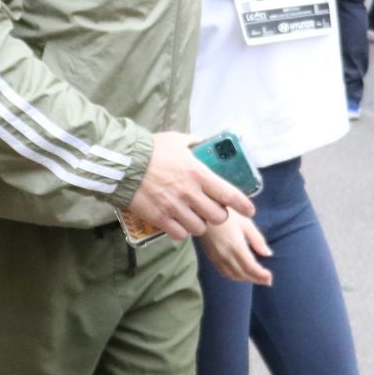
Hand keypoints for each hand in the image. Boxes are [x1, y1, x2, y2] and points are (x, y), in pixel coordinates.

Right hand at [125, 131, 256, 241]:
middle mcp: (190, 193)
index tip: (249, 210)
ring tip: (193, 218)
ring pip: (200, 228)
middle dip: (218, 215)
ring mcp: (175, 208)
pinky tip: (177, 224)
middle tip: (212, 210)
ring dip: (199, 224)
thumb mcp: (176, 140)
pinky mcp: (160, 218)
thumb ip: (194, 143)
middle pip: (217, 216)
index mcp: (198, 173)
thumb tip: (204, 143)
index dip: (243, 205)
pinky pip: (179, 234)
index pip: (229, 194)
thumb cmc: (150, 150)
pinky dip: (181, 231)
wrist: (123, 164)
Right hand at [202, 211, 272, 284]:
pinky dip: (234, 276)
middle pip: (242, 274)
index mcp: (235, 246)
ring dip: (246, 279)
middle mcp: (225, 255)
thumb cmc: (226, 212)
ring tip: (257, 278)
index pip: (250, 267)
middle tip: (267, 281)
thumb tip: (268, 254)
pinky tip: (241, 274)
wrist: (200, 210)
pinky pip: (224, 272)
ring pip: (232, 275)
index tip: (270, 278)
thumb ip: (257, 239)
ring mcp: (216, 257)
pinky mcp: (210, 257)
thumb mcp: (245, 221)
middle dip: (256, 279)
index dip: (261, 275)